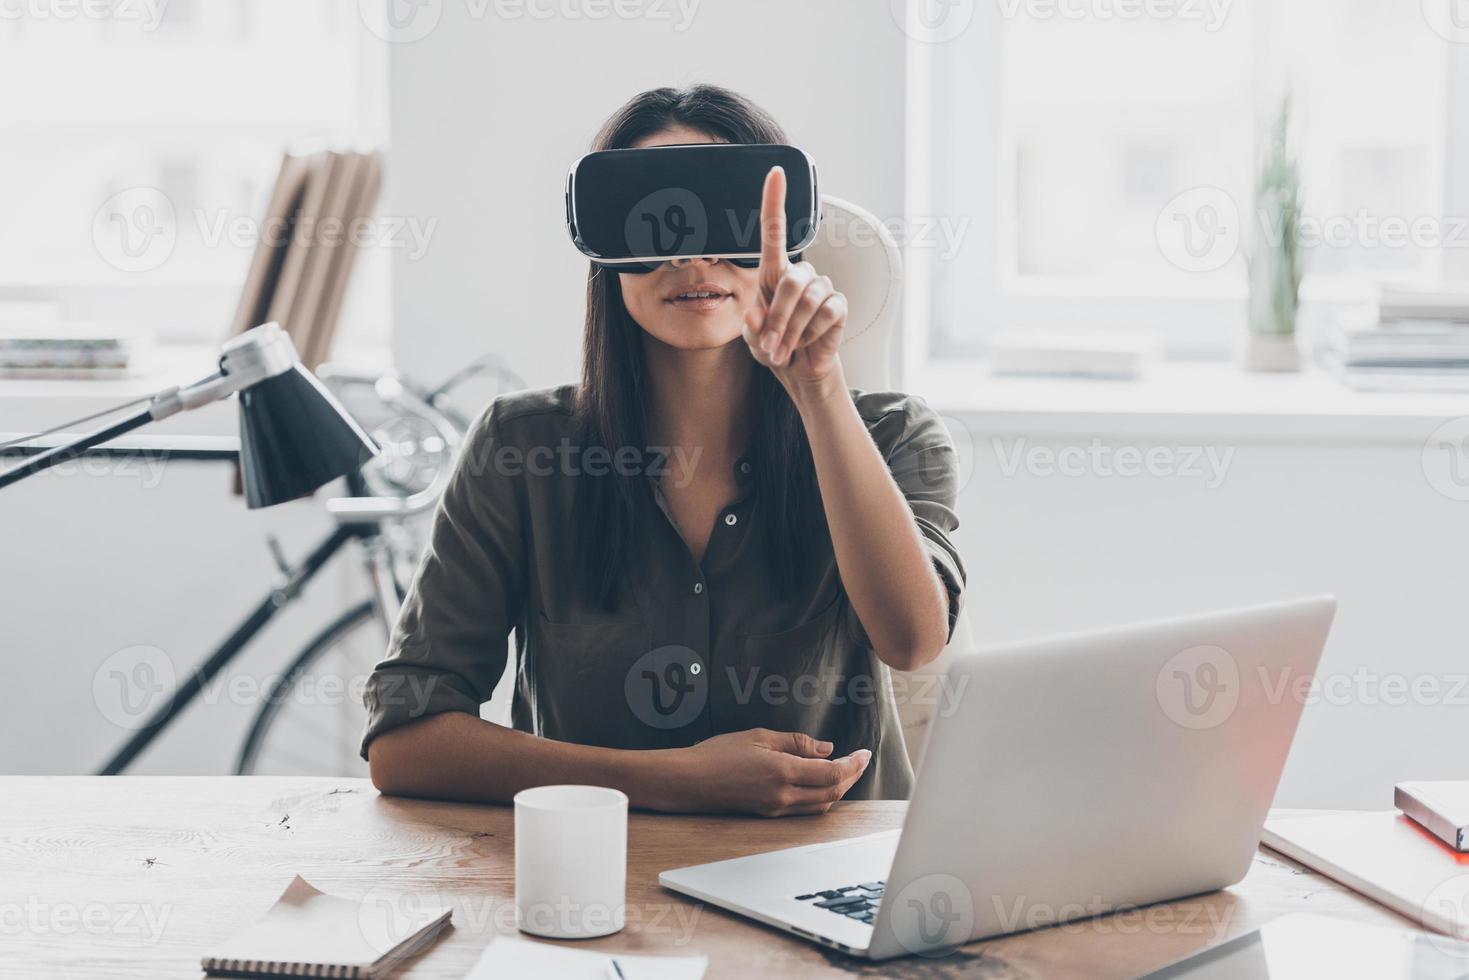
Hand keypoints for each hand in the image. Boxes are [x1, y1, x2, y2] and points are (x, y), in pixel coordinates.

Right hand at [672, 728, 870, 816]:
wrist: (690, 781)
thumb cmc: (718, 754)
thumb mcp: (759, 737)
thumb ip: (796, 743)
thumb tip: (826, 749)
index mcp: (783, 772)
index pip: (832, 773)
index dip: (854, 764)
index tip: (865, 753)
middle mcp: (783, 795)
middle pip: (832, 792)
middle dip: (852, 776)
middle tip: (861, 760)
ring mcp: (776, 808)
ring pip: (821, 804)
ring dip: (839, 788)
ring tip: (846, 770)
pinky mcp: (768, 813)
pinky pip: (805, 809)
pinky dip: (822, 796)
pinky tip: (821, 783)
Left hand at [742, 166, 847, 395]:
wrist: (800, 371)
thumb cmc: (774, 347)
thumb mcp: (753, 338)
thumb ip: (752, 325)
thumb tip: (757, 315)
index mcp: (774, 273)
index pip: (774, 230)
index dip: (774, 201)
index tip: (775, 172)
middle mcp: (800, 274)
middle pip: (790, 281)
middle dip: (778, 318)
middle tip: (770, 345)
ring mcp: (822, 287)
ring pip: (808, 300)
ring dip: (792, 331)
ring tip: (785, 350)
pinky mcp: (839, 305)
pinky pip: (826, 314)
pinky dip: (811, 334)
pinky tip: (808, 343)